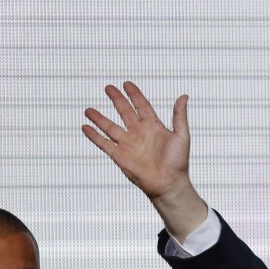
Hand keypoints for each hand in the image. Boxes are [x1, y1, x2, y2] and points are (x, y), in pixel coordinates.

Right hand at [82, 82, 207, 240]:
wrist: (168, 184)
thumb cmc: (178, 163)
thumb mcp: (181, 136)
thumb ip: (180, 116)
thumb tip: (184, 96)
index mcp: (154, 127)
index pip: (142, 106)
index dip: (135, 95)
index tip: (127, 84)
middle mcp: (139, 133)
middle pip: (125, 112)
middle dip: (116, 100)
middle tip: (108, 88)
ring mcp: (128, 144)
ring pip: (110, 127)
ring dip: (99, 118)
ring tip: (88, 110)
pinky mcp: (120, 155)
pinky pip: (104, 143)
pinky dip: (94, 135)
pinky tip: (85, 127)